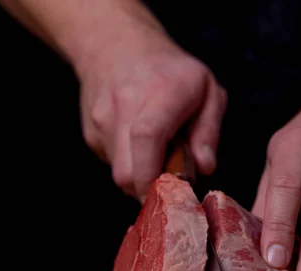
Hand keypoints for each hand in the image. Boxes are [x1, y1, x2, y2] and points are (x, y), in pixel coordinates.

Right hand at [78, 25, 226, 201]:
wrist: (113, 44)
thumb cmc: (168, 69)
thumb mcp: (206, 89)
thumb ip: (209, 131)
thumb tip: (203, 167)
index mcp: (160, 93)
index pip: (147, 137)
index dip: (154, 176)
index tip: (169, 196)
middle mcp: (124, 107)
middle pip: (127, 172)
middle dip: (150, 189)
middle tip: (170, 179)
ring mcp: (101, 121)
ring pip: (118, 173)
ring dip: (141, 176)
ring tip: (156, 153)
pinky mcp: (91, 134)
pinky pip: (111, 164)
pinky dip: (128, 164)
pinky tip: (136, 144)